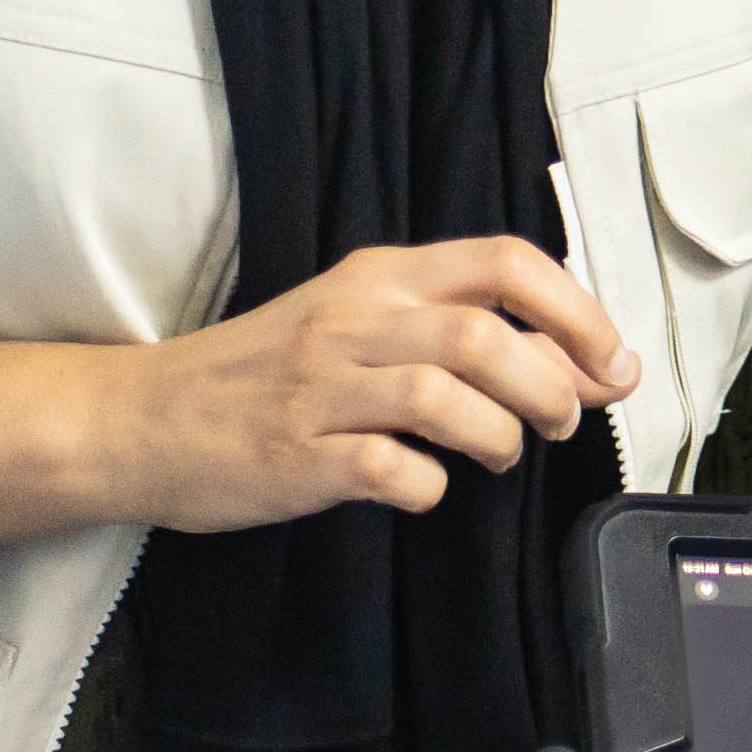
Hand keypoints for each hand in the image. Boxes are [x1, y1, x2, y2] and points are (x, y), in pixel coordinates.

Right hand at [0, 240, 638, 560]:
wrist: (139, 420)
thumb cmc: (264, 376)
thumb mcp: (358, 321)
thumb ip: (459, 329)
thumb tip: (581, 362)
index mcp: (379, 278)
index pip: (505, 263)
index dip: (578, 312)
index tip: (612, 362)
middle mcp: (353, 322)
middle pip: (485, 335)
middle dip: (551, 386)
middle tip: (561, 420)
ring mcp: (321, 389)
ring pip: (448, 397)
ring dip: (501, 435)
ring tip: (498, 454)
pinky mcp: (296, 456)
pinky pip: (392, 471)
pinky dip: (430, 487)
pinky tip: (424, 488)